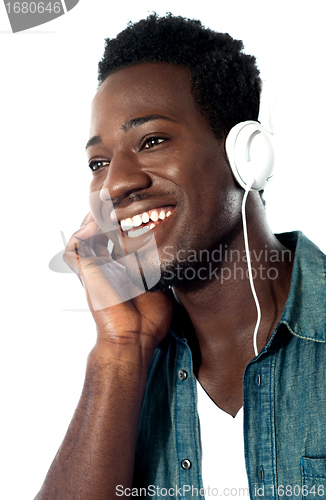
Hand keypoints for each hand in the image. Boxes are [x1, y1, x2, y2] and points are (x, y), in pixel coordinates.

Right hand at [63, 213, 172, 358]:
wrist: (136, 338)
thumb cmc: (151, 319)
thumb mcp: (163, 285)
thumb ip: (164, 267)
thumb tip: (177, 251)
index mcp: (122, 269)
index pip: (116, 238)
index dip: (122, 223)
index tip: (137, 209)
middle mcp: (106, 267)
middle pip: (98, 233)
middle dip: (107, 216)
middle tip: (120, 203)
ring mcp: (94, 270)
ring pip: (84, 236)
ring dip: (94, 220)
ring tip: (108, 209)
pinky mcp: (85, 274)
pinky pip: (74, 248)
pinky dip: (81, 234)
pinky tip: (98, 226)